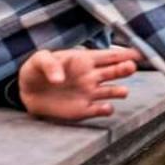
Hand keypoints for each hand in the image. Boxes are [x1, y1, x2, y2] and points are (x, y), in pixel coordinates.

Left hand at [17, 47, 142, 120]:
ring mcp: (89, 93)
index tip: (137, 54)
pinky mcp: (83, 109)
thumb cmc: (36, 71)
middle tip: (131, 68)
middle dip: (125, 69)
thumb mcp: (38, 60)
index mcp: (84, 60)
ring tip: (122, 91)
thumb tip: (59, 78)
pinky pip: (100, 110)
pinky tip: (106, 107)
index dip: (124, 54)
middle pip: (115, 72)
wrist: (27, 92)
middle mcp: (91, 76)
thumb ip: (49, 64)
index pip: (108, 56)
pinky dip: (106, 109)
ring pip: (112, 91)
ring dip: (119, 91)